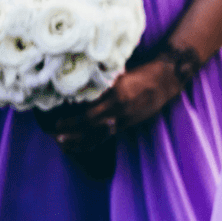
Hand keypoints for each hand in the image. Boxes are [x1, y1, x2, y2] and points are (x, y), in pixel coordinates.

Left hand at [48, 57, 183, 151]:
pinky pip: (107, 135)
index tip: (57, 120)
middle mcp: (119, 107)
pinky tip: (82, 146)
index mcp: (115, 92)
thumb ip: (102, 84)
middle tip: (55, 133)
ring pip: (98, 133)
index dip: (73, 117)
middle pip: (90, 122)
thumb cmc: (142, 73)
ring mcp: (124, 117)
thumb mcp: (120, 75)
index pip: (89, 107)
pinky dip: (93, 141)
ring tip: (64, 146)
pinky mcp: (129, 123)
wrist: (166, 80)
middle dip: (72, 130)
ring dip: (80, 141)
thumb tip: (79, 88)